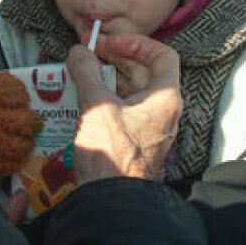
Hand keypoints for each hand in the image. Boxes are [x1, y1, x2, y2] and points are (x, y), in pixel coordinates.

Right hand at [66, 34, 181, 182]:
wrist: (112, 203)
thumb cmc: (111, 156)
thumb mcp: (96, 106)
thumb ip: (86, 71)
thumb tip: (79, 51)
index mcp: (166, 98)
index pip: (162, 55)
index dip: (136, 42)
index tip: (110, 41)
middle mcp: (165, 111)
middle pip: (146, 71)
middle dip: (117, 58)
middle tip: (90, 52)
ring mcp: (152, 127)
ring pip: (134, 90)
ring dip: (110, 76)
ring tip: (84, 71)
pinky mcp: (137, 140)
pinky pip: (126, 108)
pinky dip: (109, 96)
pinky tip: (86, 95)